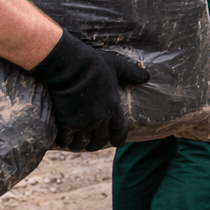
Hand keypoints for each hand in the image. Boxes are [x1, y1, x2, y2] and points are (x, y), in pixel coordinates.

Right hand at [30, 31, 150, 150]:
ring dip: (79, 145)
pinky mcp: (67, 123)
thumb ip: (131, 73)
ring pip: (82, 142)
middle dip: (96, 144)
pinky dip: (65, 142)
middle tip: (91, 145)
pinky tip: (62, 140)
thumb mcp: (116, 65)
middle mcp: (100, 118)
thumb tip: (147, 76)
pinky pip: (66, 140)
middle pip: (100, 139)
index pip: (119, 129)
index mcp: (113, 106)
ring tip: (75, 144)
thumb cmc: (93, 64)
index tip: (117, 144)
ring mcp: (83, 122)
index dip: (118, 138)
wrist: (70, 66)